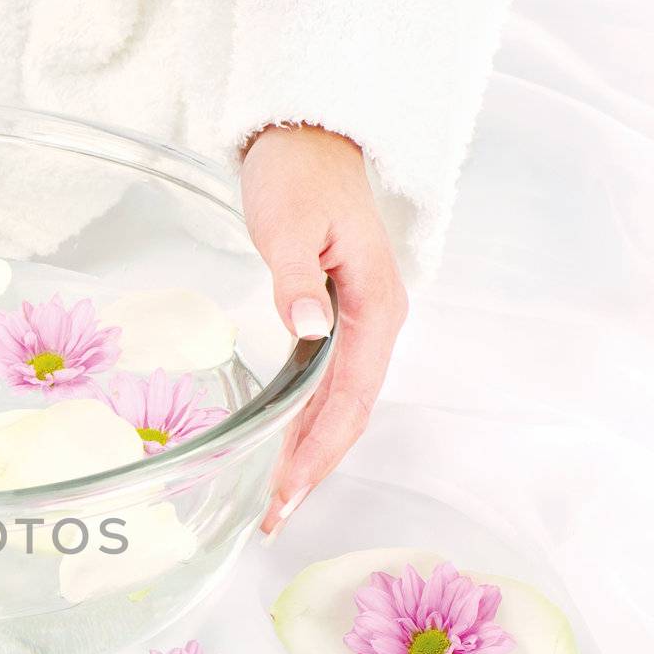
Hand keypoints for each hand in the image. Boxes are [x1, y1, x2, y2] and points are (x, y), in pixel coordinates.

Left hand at [240, 124, 407, 537]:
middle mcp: (377, 323)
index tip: (288, 490)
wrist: (307, 138)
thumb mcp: (289, 225)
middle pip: (349, 414)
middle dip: (315, 468)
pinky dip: (307, 423)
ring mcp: (360, 324)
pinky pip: (328, 386)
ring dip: (311, 453)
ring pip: (339, 406)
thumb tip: (308, 329)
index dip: (319, 449)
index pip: (349, 398)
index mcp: (376, 307)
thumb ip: (296, 280)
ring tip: (277, 500)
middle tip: (275, 515)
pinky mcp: (338, 320)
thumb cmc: (299, 175)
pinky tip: (285, 448)